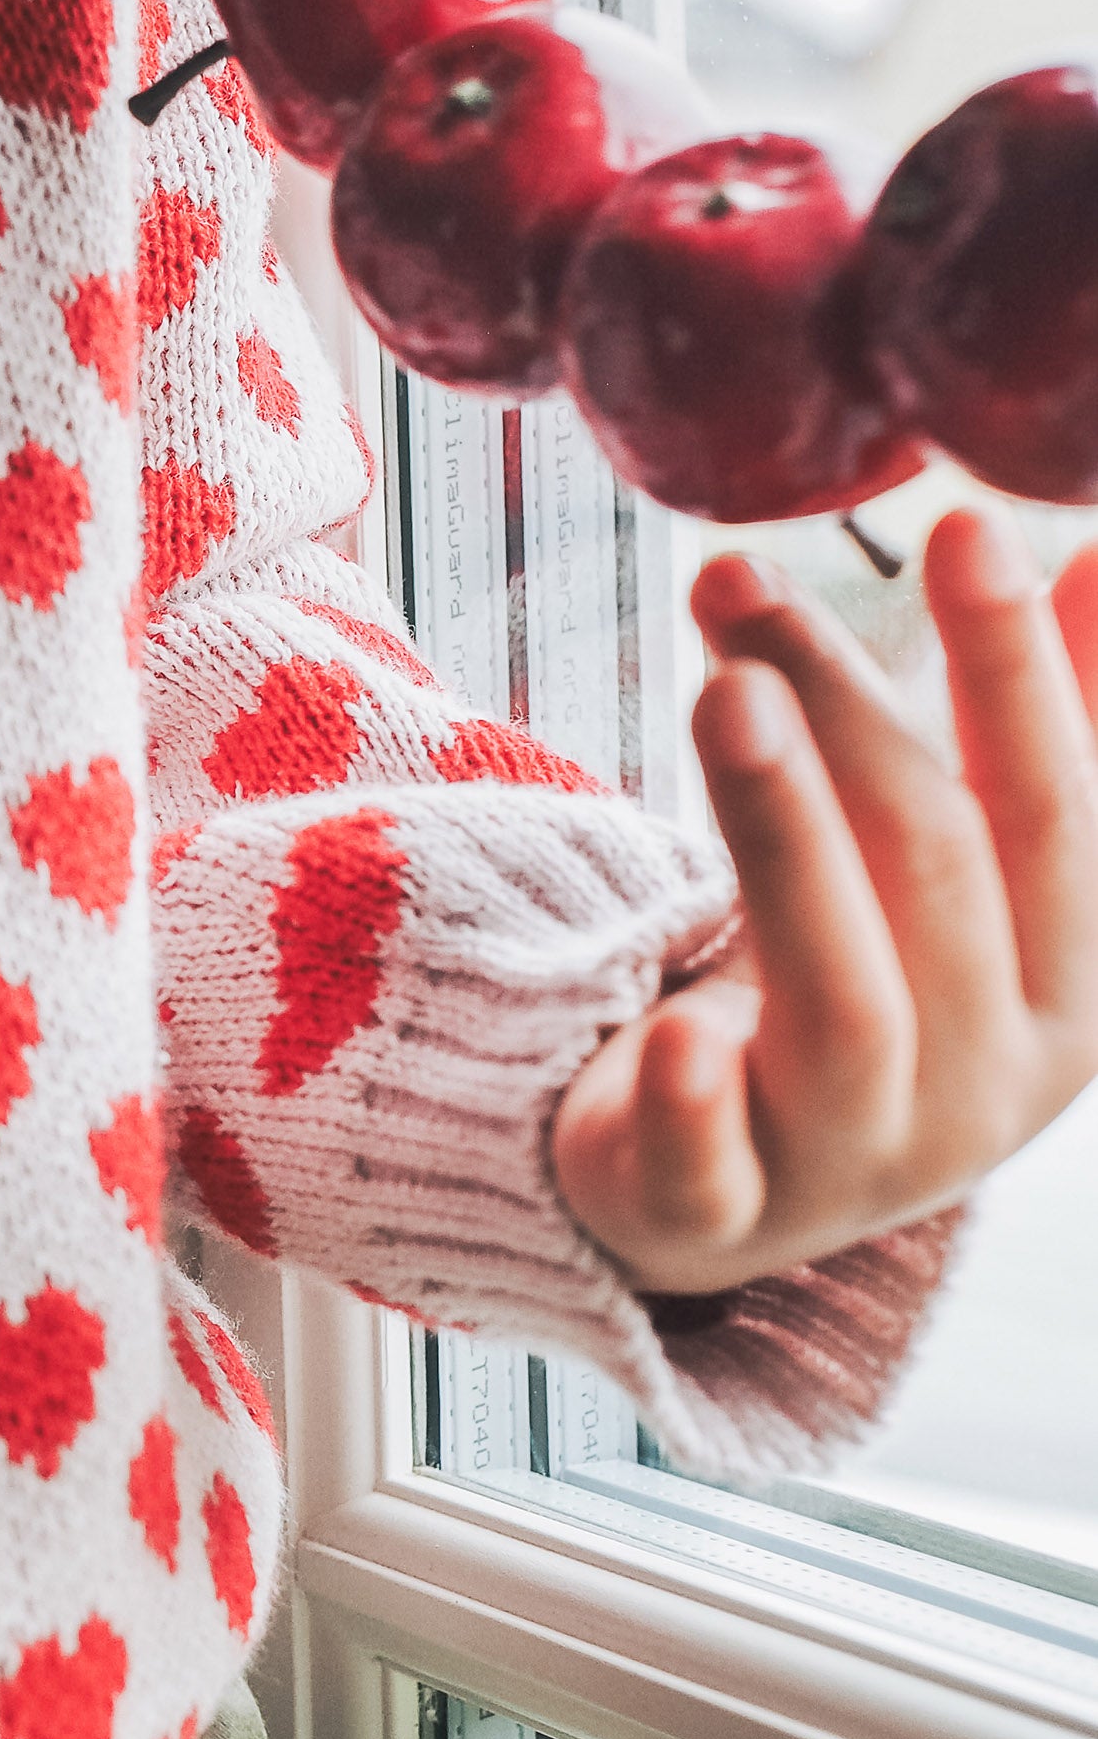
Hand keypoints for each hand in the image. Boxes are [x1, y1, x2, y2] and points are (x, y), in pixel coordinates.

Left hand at [553, 508, 1097, 1297]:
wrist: (730, 1191)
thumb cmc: (865, 986)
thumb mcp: (967, 871)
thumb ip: (1049, 730)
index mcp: (1069, 987)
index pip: (1063, 813)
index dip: (1021, 670)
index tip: (966, 524)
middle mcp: (984, 1083)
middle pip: (937, 874)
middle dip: (854, 715)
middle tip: (746, 580)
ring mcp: (854, 1162)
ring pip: (840, 998)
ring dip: (782, 834)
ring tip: (723, 691)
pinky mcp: (715, 1214)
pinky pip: (713, 1169)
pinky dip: (699, 1102)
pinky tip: (679, 1027)